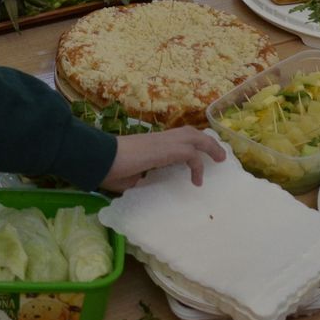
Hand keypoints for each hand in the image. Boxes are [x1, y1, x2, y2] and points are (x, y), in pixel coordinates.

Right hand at [101, 128, 225, 189]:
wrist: (99, 158)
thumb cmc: (108, 168)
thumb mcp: (129, 178)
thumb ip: (140, 179)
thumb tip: (143, 187)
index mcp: (151, 144)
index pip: (176, 139)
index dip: (190, 144)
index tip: (199, 157)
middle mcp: (159, 139)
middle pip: (189, 133)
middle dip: (206, 142)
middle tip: (218, 155)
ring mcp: (162, 142)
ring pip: (194, 137)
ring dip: (209, 146)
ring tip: (219, 159)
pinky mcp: (165, 150)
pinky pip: (190, 154)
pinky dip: (198, 165)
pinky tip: (197, 181)